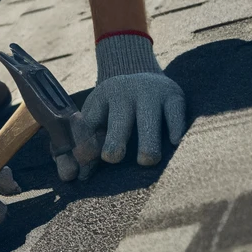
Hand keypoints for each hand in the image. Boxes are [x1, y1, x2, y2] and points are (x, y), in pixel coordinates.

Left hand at [74, 33, 185, 174]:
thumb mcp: (97, 117)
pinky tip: (174, 142)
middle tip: (112, 158)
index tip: (84, 161)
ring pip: (149, 120)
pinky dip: (175, 128)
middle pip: (119, 121)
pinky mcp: (174, 96)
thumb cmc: (114, 109)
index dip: (87, 145)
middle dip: (115, 140)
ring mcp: (151, 93)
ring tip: (146, 161)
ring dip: (147, 142)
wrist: (143, 74)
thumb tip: (75, 176)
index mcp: (101, 99)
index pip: (91, 124)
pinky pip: (175, 114)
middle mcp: (125, 93)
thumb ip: (86, 145)